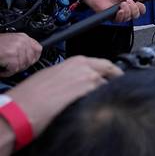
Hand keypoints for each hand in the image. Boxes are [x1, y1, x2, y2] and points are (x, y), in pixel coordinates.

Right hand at [0, 33, 41, 76]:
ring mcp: (17, 47)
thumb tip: (31, 58)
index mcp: (23, 37)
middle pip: (30, 60)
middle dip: (22, 66)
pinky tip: (2, 70)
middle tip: (12, 68)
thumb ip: (22, 47)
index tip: (28, 63)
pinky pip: (14, 69)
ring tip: (5, 68)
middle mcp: (22, 41)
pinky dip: (7, 72)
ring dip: (13, 70)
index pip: (38, 49)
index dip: (33, 59)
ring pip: (22, 66)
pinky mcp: (11, 55)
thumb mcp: (11, 43)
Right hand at [6, 56, 121, 136]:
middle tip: (117, 87)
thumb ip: (71, 73)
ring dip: (105, 92)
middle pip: (110, 71)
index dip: (112, 71)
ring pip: (106, 86)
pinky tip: (94, 107)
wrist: (21, 108)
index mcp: (76, 61)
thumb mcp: (52, 74)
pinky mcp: (87, 96)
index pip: (104, 63)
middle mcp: (85, 69)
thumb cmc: (30, 94)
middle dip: (115, 79)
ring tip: (99, 100)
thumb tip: (78, 79)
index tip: (115, 75)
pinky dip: (100, 101)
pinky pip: (101, 98)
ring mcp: (88, 82)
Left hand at [82, 0, 146, 22]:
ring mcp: (121, 15)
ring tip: (122, 3)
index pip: (141, 10)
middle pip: (136, 15)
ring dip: (127, 10)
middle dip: (134, 8)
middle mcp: (127, 10)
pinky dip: (122, 15)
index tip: (138, 2)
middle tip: (128, 1)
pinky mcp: (114, 18)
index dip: (141, 7)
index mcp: (132, 4)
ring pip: (129, 18)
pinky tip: (119, 10)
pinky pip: (121, 20)